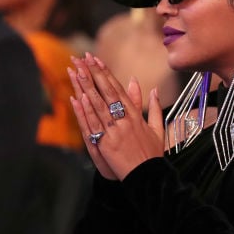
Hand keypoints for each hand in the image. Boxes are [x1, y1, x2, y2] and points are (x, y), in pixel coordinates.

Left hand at [72, 53, 164, 180]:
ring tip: (76, 71)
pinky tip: (78, 97)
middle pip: (107, 92)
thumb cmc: (152, 154)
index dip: (106, 73)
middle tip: (82, 58)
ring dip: (86, 86)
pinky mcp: (106, 144)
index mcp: (136, 115)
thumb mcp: (158, 129)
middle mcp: (125, 120)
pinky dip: (86, 110)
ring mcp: (114, 131)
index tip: (96, 60)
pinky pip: (93, 124)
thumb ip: (156, 108)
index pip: (118, 89)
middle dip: (93, 73)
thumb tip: (153, 90)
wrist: (148, 176)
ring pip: (98, 104)